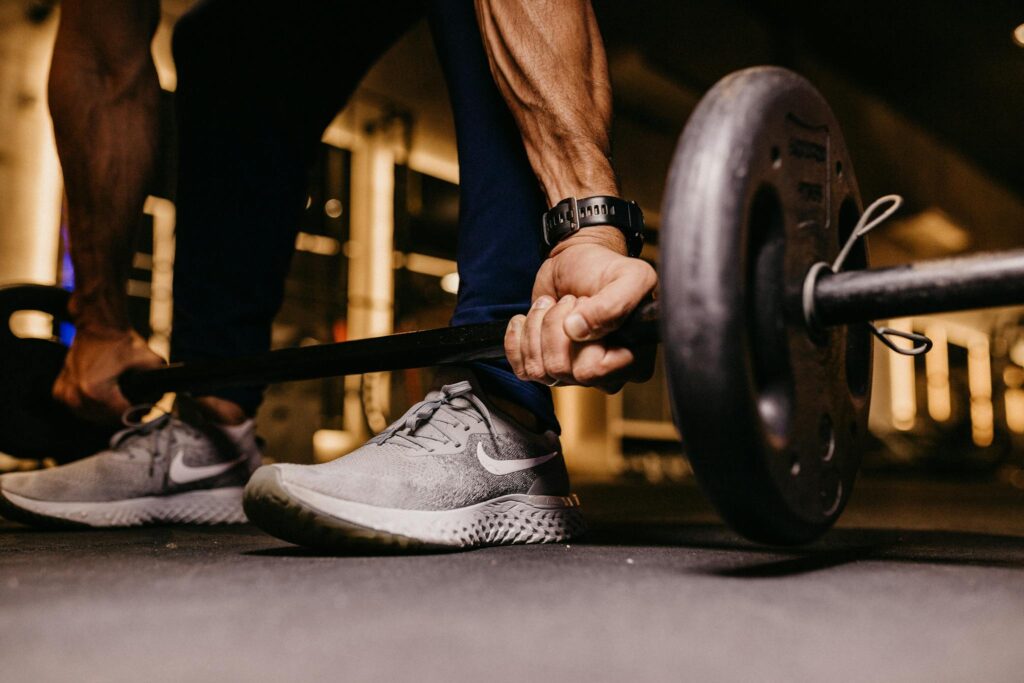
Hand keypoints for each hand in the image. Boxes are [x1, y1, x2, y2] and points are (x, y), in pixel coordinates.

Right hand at [52, 327, 165, 421]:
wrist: (98, 326)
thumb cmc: (122, 342)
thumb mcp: (150, 362)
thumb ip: (159, 385)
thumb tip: (158, 403)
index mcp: (95, 392)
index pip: (122, 417)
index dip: (138, 412)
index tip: (144, 404)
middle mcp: (76, 396)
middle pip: (107, 420)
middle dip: (123, 412)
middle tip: (134, 400)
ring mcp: (65, 395)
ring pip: (93, 417)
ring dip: (107, 411)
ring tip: (120, 397)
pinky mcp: (59, 392)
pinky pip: (80, 409)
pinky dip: (92, 405)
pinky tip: (103, 395)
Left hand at [504, 233, 656, 392]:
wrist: (577, 261)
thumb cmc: (606, 269)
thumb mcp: (629, 277)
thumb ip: (613, 305)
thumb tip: (576, 331)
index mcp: (632, 361)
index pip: (593, 370)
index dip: (581, 336)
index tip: (585, 304)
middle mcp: (604, 375)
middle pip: (561, 369)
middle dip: (555, 326)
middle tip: (568, 301)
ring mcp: (573, 374)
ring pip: (538, 370)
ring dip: (536, 327)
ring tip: (551, 305)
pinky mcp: (545, 365)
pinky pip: (521, 369)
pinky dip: (517, 337)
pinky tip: (529, 318)